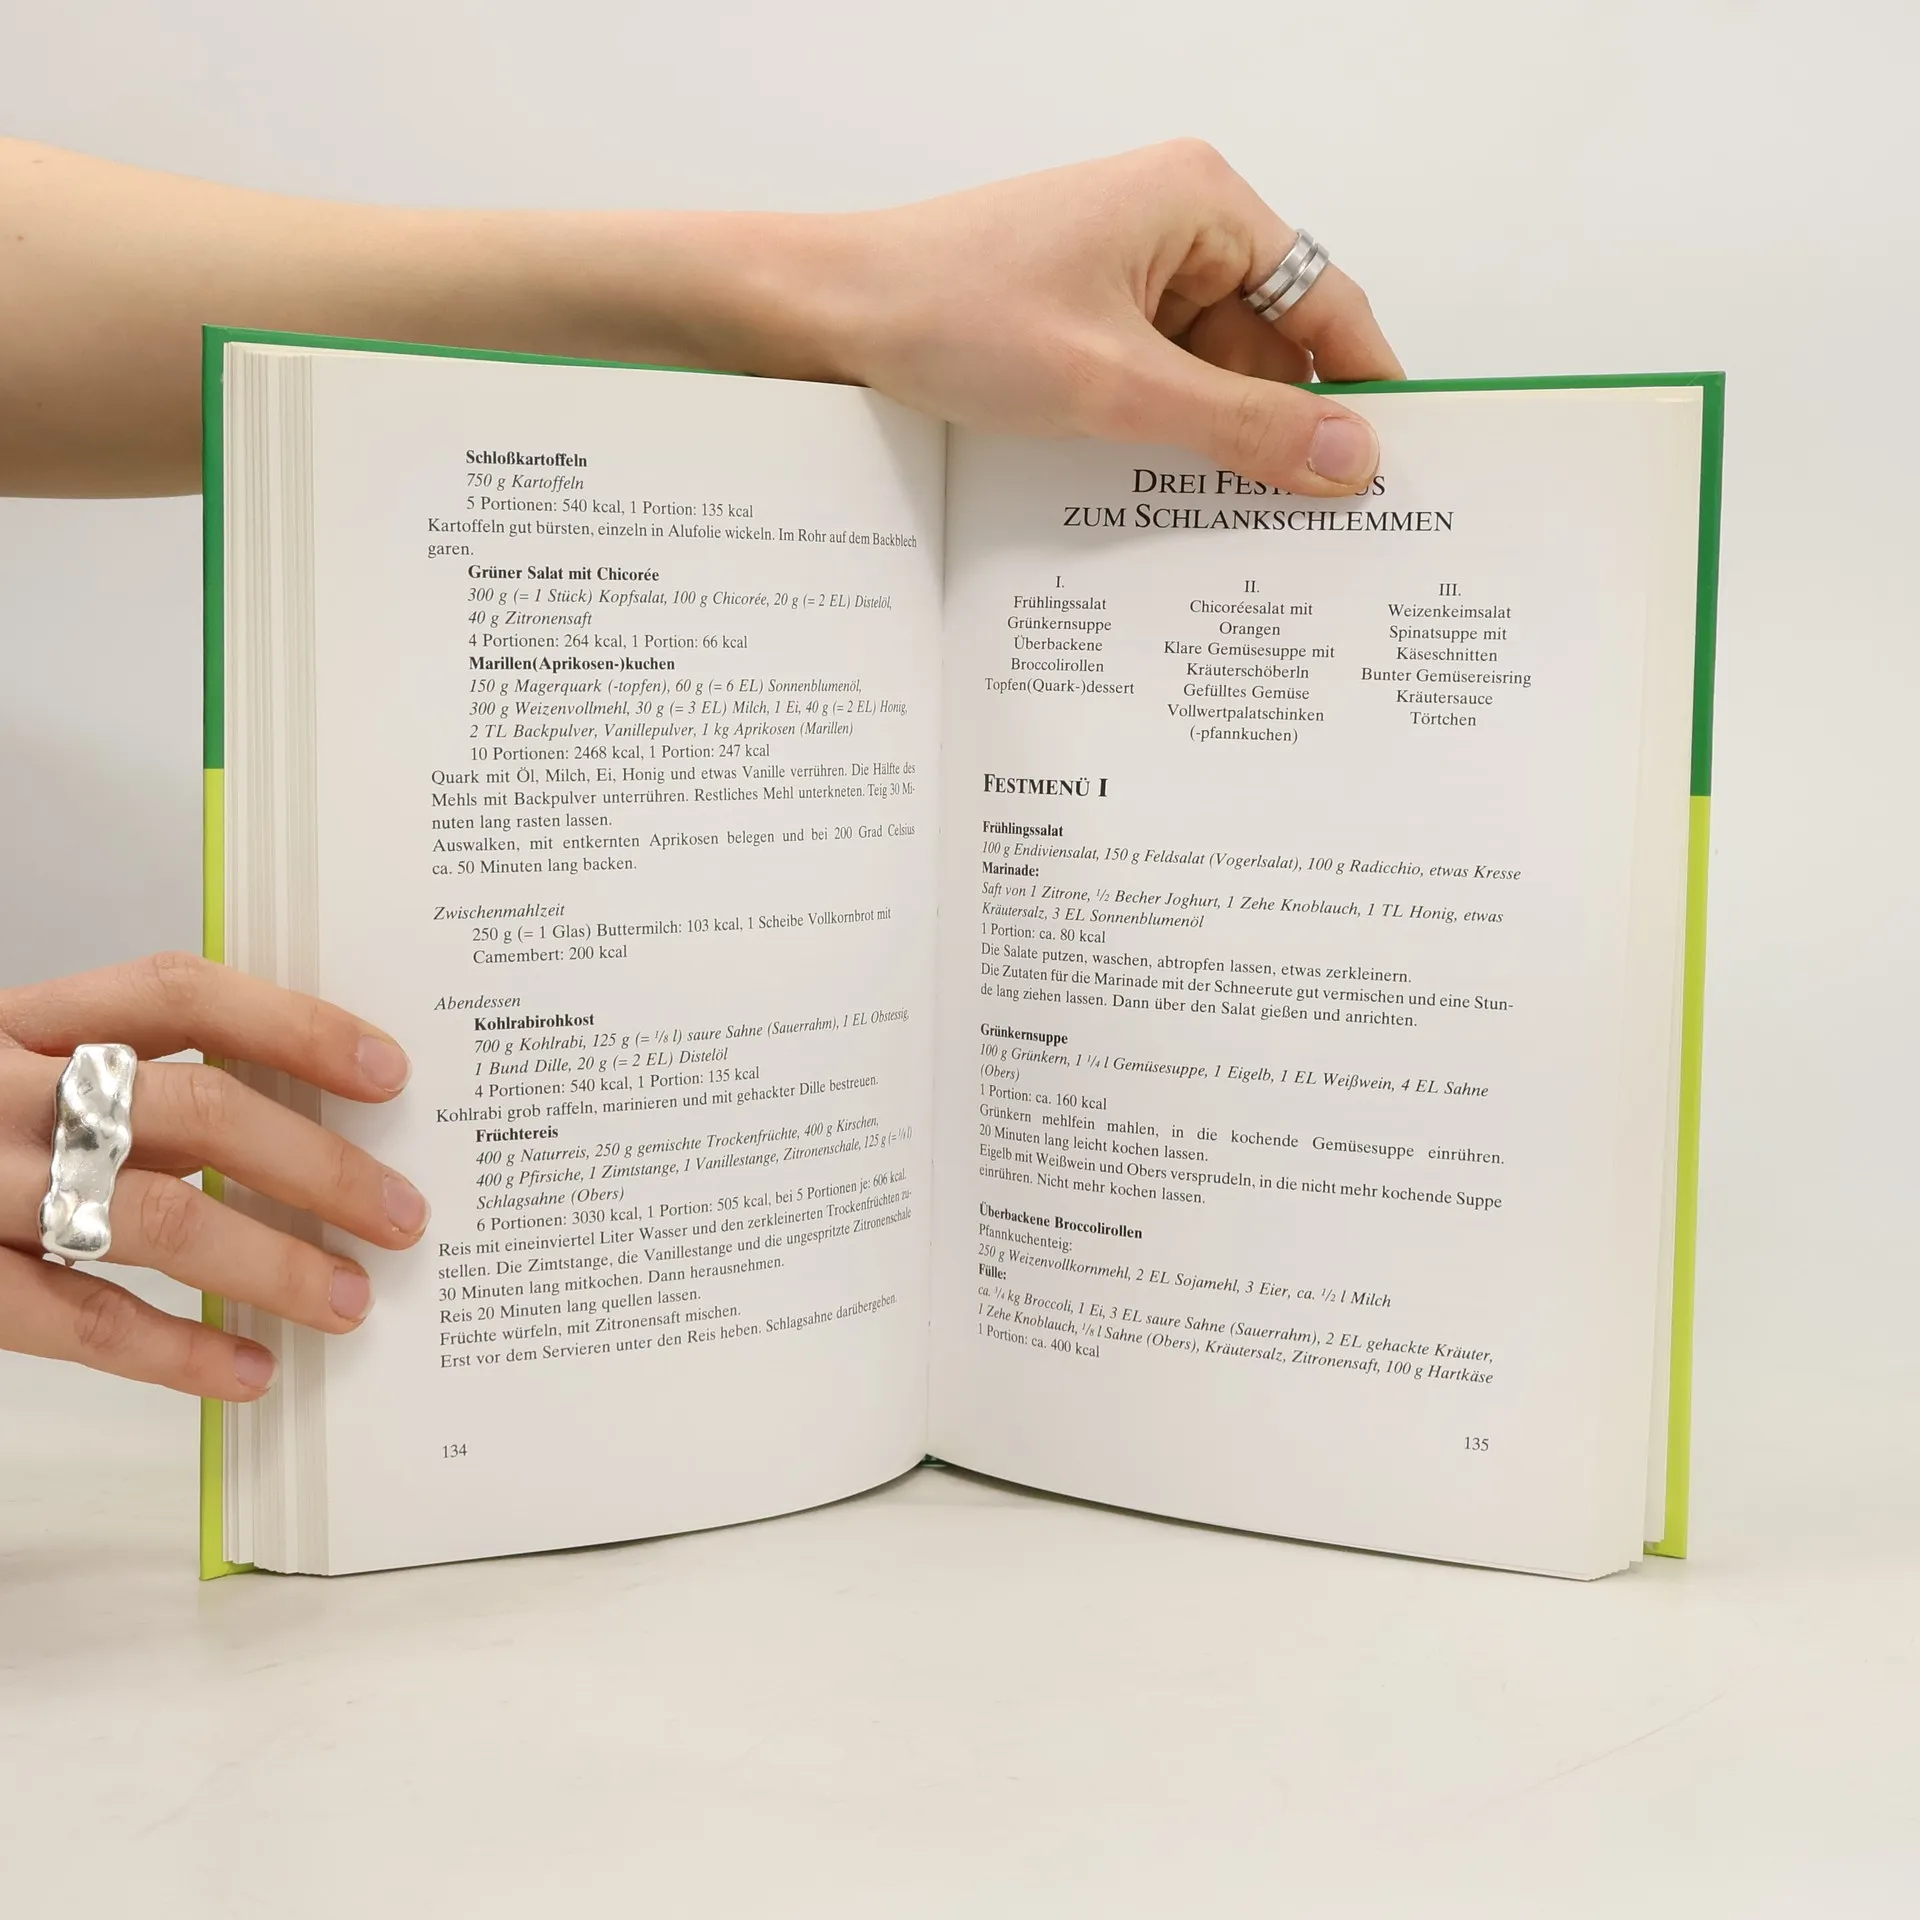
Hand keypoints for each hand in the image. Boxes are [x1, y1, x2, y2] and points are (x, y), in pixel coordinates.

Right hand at [0, 951, 426, 1398]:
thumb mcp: (12, 1073)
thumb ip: (117, 1078)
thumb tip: (286, 1120)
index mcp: (18, 1023)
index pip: (178, 991)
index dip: (293, 1023)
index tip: (389, 1070)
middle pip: (192, 1106)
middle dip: (317, 1164)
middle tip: (404, 1215)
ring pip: (153, 1214)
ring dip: (271, 1264)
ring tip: (349, 1301)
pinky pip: (73, 1318)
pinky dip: (173, 1353)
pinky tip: (245, 1372)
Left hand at [823, 140, 1405, 495]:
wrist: (828, 315)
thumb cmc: (952, 313)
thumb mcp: (1115, 386)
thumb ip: (1240, 428)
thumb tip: (1351, 458)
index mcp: (1201, 204)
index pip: (1327, 303)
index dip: (1364, 388)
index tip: (1393, 468)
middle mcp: (1174, 229)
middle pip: (1270, 347)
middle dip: (1281, 432)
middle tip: (1310, 528)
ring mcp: (1126, 275)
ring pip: (1210, 375)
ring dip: (1214, 444)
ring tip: (1229, 525)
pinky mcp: (1086, 318)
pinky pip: (1155, 383)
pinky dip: (1162, 436)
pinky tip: (1161, 495)